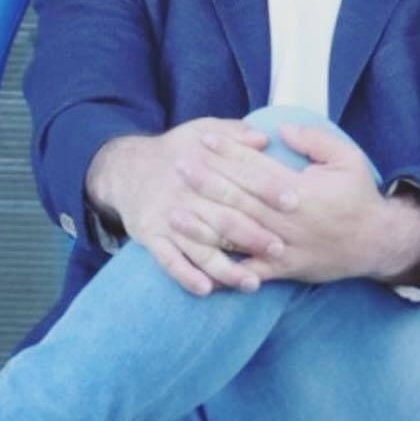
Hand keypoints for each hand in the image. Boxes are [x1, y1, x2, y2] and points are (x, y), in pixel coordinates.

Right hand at [85, 118, 284, 294]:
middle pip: (223, 217)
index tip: (294, 201)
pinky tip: (206, 290)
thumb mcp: (201, 130)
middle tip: (280, 248)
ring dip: (226, 268)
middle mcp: (184, 193)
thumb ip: (233, 133)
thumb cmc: (175, 150)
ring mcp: (166, 217)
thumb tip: (265, 138)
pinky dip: (186, 276)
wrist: (125, 168)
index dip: (267, 188)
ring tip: (252, 283)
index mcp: (201, 164)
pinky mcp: (150, 236)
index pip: (240, 177)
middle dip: (253, 234)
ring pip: (200, 247)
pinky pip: (168, 260)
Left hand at [174, 124, 419, 284]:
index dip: (228, 153)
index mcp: (302, 191)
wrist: (377, 244)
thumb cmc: (358, 195)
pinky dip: (224, 268)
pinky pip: (249, 270)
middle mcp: (289, 221)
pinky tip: (199, 261)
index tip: (203, 139)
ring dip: (204, 224)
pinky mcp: (284, 270)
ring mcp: (284, 248)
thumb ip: (314, 140)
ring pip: (238, 236)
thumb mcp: (347, 158)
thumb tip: (279, 130)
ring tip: (176, 212)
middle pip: (240, 199)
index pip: (256, 168)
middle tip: (179, 166)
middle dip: (207, 182)